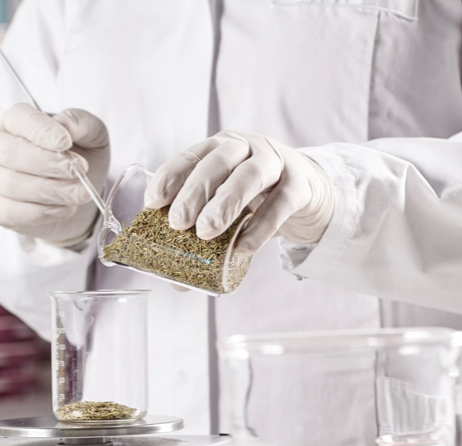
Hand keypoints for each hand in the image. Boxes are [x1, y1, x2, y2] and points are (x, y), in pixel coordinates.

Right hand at [0, 103, 109, 246]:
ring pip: (11, 185)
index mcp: (17, 121)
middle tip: (78, 172)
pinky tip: (66, 208)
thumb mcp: (92, 134)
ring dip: (51, 191)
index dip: (41, 130)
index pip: (19, 118)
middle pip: (10, 153)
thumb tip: (65, 125)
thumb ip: (81, 123)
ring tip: (81, 193)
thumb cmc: (81, 157)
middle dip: (47, 164)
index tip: (65, 142)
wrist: (78, 194)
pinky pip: (11, 211)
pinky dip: (42, 212)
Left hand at [143, 131, 333, 254]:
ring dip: (225, 203)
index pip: (190, 156)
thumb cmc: (255, 198)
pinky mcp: (301, 184)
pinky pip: (281, 203)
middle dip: (194, 192)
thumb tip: (178, 280)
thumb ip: (204, 237)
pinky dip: (262, 226)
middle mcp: (245, 148)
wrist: (307, 190)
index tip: (153, 202)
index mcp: (218, 149)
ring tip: (206, 232)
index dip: (170, 177)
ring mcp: (276, 161)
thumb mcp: (227, 208)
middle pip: (217, 162)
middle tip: (178, 222)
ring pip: (250, 175)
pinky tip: (244, 247)